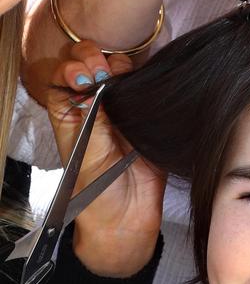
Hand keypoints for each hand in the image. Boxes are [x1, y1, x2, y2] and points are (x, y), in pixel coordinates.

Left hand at [48, 41, 165, 277]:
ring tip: (125, 74)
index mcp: (72, 118)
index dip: (73, 67)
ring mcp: (125, 118)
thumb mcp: (87, 153)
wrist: (127, 223)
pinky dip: (149, 84)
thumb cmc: (97, 195)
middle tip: (103, 70)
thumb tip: (99, 80)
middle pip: (94, 70)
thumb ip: (93, 117)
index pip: (66, 78)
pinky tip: (147, 83)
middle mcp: (97, 113)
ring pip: (123, 78)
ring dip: (123, 69)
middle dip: (97, 60)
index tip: (85, 74)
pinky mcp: (150, 126)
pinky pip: (149, 97)